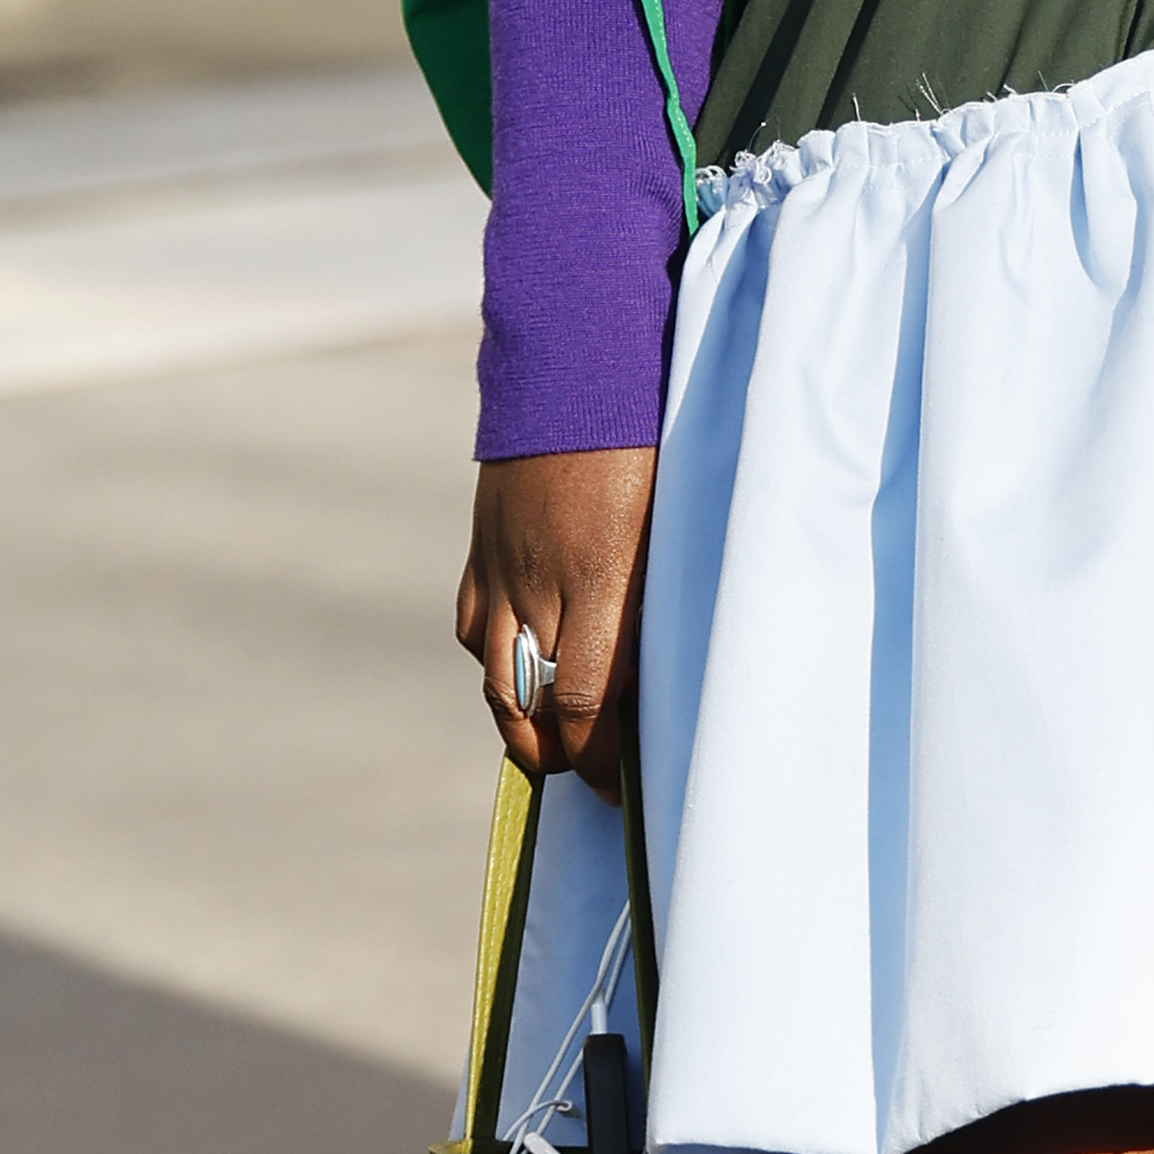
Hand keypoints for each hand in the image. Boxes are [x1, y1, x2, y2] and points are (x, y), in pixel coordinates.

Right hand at [459, 447, 657, 780]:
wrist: (577, 362)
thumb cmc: (650, 439)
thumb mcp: (673, 520)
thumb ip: (657, 595)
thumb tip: (658, 670)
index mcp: (602, 576)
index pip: (589, 701)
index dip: (600, 759)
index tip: (620, 790)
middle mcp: (542, 582)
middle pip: (533, 704)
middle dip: (561, 755)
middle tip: (590, 780)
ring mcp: (502, 567)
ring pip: (495, 677)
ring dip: (522, 722)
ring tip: (552, 746)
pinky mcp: (482, 549)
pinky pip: (479, 629)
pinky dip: (498, 664)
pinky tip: (521, 672)